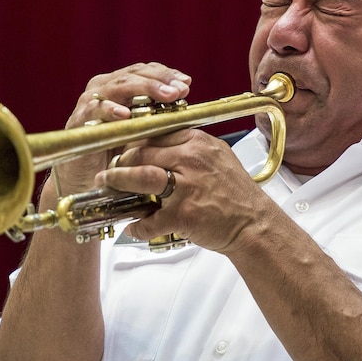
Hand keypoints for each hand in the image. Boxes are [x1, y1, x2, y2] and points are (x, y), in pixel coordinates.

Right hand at [42, 63, 191, 201]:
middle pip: (134, 74)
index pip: (145, 71)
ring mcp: (90, 101)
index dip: (166, 74)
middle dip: (160, 81)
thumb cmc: (116, 151)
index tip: (187, 83)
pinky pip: (95, 109)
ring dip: (144, 89)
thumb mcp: (142, 128)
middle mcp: (103, 87)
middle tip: (180, 90)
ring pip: (119, 86)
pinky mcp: (79, 119)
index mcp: (119, 85)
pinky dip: (111, 109)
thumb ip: (157, 111)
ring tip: (165, 96)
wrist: (87, 178)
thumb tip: (183, 94)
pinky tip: (126, 114)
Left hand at [95, 128, 271, 252]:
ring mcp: (188, 187)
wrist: (254, 224)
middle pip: (143, 152)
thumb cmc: (236, 194)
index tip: (122, 147)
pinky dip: (138, 225)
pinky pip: (151, 218)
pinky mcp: (184, 214)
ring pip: (141, 177)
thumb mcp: (218, 158)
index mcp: (199, 143)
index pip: (156, 133)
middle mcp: (193, 160)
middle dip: (121, 160)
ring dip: (119, 180)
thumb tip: (160, 146)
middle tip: (109, 168)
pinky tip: (132, 227)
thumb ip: (191, 149)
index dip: (134, 141)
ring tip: (107, 183)